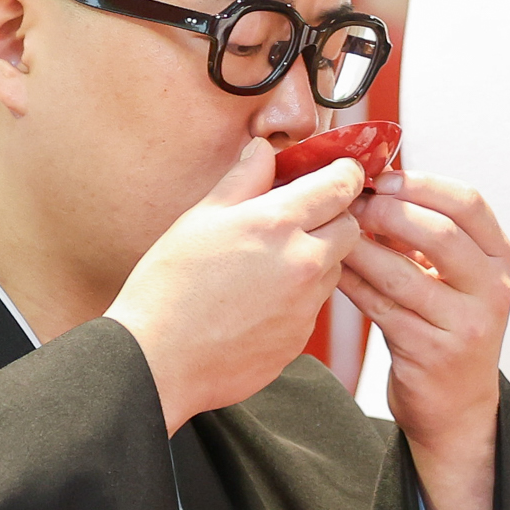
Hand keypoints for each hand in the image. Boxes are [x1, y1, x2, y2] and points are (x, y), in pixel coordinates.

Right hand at [108, 137, 365, 432]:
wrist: (159, 360)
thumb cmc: (168, 286)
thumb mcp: (200, 218)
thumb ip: (242, 180)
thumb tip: (265, 149)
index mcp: (276, 224)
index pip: (339, 186)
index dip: (345, 173)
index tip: (341, 170)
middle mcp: (302, 263)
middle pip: (350, 228)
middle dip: (335, 216)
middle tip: (303, 214)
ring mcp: (305, 305)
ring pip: (334, 268)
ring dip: (317, 256)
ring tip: (270, 259)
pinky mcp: (301, 337)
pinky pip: (314, 305)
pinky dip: (299, 294)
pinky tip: (259, 297)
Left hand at [341, 173, 509, 509]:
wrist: (457, 407)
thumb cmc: (447, 328)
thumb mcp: (456, 278)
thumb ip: (428, 235)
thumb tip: (374, 184)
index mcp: (499, 260)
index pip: (469, 203)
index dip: (422, 183)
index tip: (384, 178)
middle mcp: (492, 290)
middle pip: (441, 232)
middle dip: (388, 211)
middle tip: (352, 203)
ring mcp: (465, 324)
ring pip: (402, 271)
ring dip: (360, 247)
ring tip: (335, 233)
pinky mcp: (431, 352)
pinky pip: (380, 305)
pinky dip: (352, 282)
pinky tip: (334, 270)